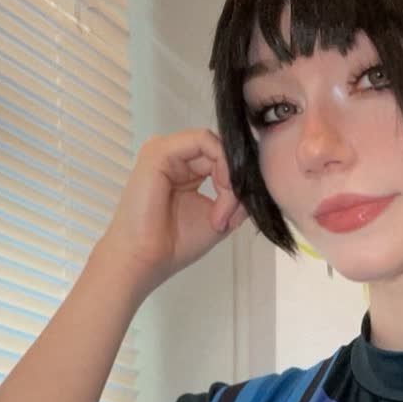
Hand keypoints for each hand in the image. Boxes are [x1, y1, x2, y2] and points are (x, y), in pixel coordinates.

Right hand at [97, 128, 248, 299]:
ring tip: (222, 210)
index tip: (237, 214)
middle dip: (236, 181)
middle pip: (220, 150)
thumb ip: (237, 197)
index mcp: (183, 169)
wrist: (144, 260)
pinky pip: (204, 141)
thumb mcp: (219, 219)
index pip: (221, 158)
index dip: (238, 180)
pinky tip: (221, 193)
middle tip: (231, 214)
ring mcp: (164, 150)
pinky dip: (222, 166)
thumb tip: (257, 182)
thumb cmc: (173, 245)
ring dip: (230, 176)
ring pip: (215, 144)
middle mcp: (174, 156)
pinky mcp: (159, 151)